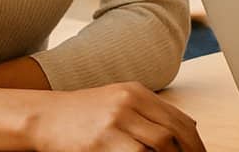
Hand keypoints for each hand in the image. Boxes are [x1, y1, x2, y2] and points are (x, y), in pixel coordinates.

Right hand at [27, 82, 204, 151]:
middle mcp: (128, 104)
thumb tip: (183, 130)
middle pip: (172, 132)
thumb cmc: (82, 112)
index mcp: (136, 92)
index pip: (178, 118)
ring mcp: (114, 123)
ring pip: (158, 145)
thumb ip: (147, 112)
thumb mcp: (118, 101)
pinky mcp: (99, 143)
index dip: (194, 140)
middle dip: (189, 151)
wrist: (44, 116)